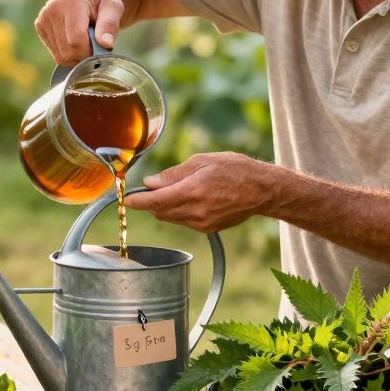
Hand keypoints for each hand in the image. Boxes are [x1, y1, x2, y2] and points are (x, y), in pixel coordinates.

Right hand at [33, 0, 124, 64]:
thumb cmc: (101, 1)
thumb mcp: (113, 7)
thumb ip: (110, 25)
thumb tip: (106, 44)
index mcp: (71, 3)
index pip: (76, 40)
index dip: (90, 50)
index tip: (101, 45)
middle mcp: (52, 9)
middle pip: (68, 51)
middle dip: (84, 54)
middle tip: (94, 43)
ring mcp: (43, 18)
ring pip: (61, 56)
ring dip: (76, 55)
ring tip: (84, 39)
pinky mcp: (40, 26)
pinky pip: (56, 54)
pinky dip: (68, 53)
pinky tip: (74, 39)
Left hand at [124, 152, 276, 232]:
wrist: (263, 190)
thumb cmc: (235, 169)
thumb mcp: (203, 161)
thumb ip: (174, 174)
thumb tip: (151, 183)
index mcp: (192, 192)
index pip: (155, 202)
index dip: (137, 201)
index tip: (126, 199)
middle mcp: (195, 212)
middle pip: (159, 212)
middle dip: (151, 202)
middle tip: (152, 187)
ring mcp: (202, 223)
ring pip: (171, 218)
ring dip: (165, 207)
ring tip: (177, 190)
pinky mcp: (208, 229)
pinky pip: (184, 221)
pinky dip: (179, 212)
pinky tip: (191, 199)